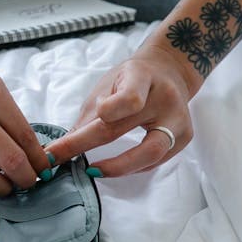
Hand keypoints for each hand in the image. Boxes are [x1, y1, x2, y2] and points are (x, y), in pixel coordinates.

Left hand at [44, 43, 201, 176]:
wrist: (170, 71)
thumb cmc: (132, 79)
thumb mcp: (108, 85)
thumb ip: (89, 116)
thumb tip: (62, 149)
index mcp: (142, 77)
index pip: (127, 99)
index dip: (102, 115)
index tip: (68, 135)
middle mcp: (166, 99)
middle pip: (124, 129)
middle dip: (85, 146)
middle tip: (57, 159)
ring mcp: (179, 120)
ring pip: (149, 154)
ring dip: (116, 167)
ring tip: (91, 170)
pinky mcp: (184, 138)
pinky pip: (155, 161)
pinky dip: (131, 167)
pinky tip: (113, 168)